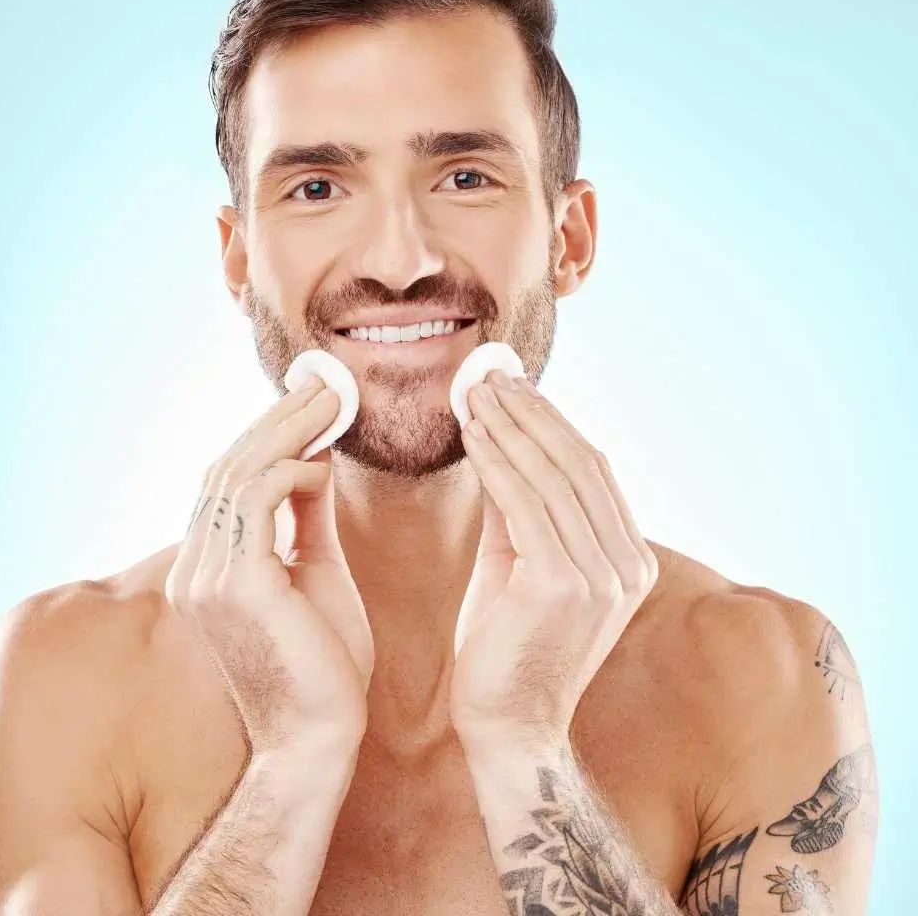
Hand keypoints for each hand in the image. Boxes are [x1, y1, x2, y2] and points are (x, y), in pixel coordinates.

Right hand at [166, 378, 373, 752]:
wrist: (322, 738)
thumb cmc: (323, 661)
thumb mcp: (315, 570)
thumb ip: (306, 514)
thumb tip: (312, 457)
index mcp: (207, 567)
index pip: (228, 481)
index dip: (267, 434)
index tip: (310, 400)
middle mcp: (195, 568)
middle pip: (228, 468)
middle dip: (279, 419)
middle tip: (325, 383)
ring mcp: (207, 578)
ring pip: (240, 475)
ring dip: (289, 432)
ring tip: (333, 402)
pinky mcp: (236, 586)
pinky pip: (257, 502)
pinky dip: (290, 472)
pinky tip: (322, 465)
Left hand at [450, 371, 658, 746]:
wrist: (507, 725)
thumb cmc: (507, 643)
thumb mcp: (518, 561)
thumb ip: (516, 505)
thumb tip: (497, 440)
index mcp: (629, 558)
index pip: (592, 469)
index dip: (551, 421)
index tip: (513, 386)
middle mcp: (628, 564)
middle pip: (579, 463)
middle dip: (531, 413)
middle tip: (490, 377)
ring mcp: (603, 576)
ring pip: (554, 477)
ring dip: (512, 429)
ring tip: (476, 395)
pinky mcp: (566, 586)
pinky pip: (526, 506)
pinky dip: (498, 464)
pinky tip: (475, 437)